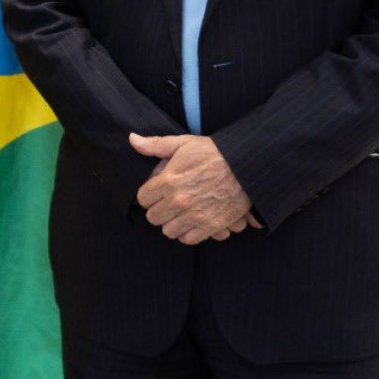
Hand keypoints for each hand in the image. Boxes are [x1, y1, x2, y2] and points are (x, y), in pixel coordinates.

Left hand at [130, 133, 255, 244]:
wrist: (246, 166)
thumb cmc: (214, 153)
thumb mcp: (183, 143)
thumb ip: (155, 145)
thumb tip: (132, 139)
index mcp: (169, 180)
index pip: (143, 199)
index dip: (148, 194)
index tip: (156, 191)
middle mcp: (179, 201)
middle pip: (153, 218)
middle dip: (158, 209)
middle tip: (168, 202)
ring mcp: (194, 215)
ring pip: (168, 231)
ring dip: (172, 222)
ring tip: (180, 212)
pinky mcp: (210, 226)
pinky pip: (188, 239)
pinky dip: (188, 232)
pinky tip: (192, 221)